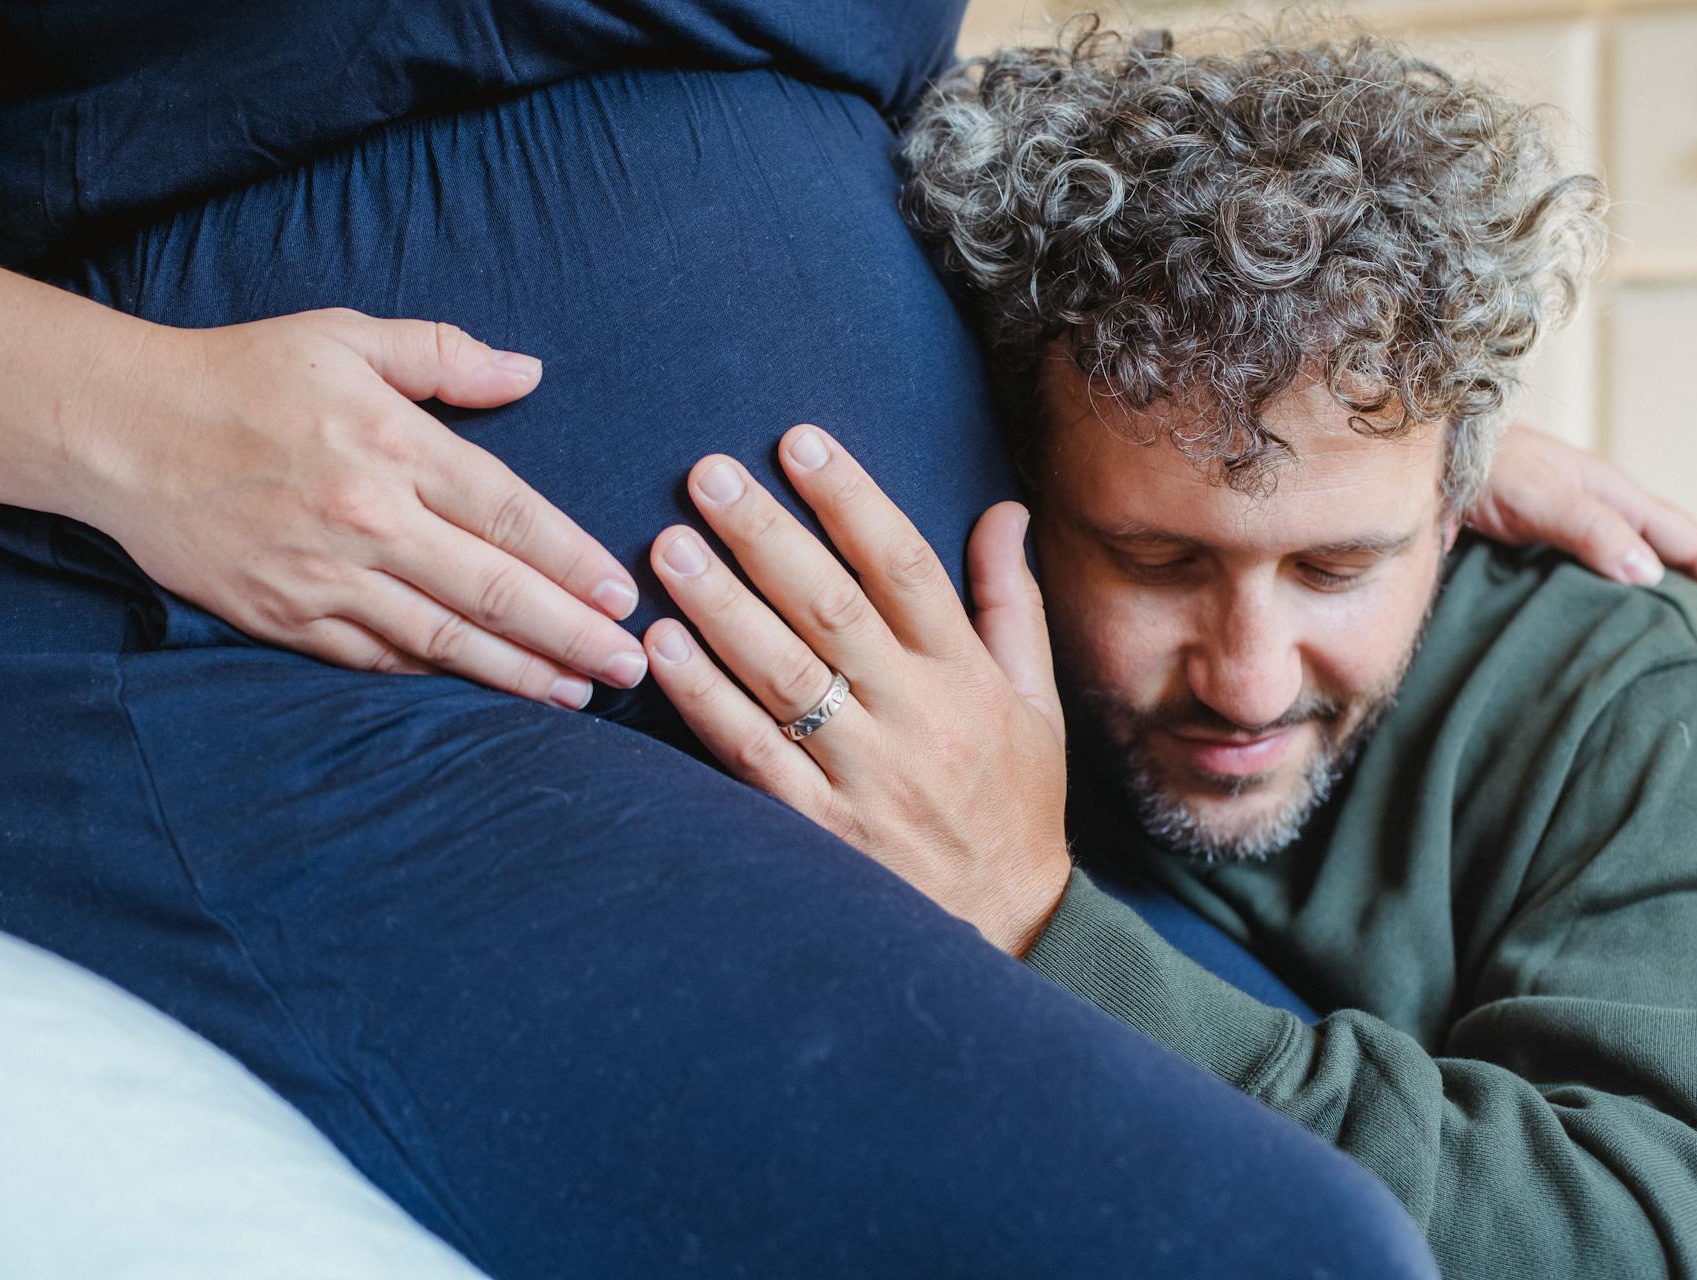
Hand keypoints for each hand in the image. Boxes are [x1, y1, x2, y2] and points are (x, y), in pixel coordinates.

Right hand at [81, 309, 647, 706]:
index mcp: (395, 446)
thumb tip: (529, 371)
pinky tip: (486, 689)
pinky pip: (378, 658)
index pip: (512, 514)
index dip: (575, 561)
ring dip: (519, 672)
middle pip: (494, 591)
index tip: (623, 595)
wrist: (120, 429)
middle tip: (630, 664)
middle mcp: (369, 519)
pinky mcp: (285, 617)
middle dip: (572, 633)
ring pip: (444, 639)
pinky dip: (437, 677)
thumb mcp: (347, 336)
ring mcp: (326, 577)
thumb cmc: (243, 375)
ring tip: (578, 693)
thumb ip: (445, 356)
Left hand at [641, 425, 1071, 955]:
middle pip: (832, 609)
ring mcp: (862, 775)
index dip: (851, 500)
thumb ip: (1010, 603)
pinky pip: (751, 753)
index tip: (797, 441)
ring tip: (668, 545)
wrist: (1007, 930)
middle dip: (767, 535)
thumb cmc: (1013, 803)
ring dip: (721, 606)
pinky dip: (705, 699)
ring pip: (784, 675)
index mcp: (964, 677)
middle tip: (708, 474)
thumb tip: (1003, 510)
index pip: (905, 567)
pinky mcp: (817, 828)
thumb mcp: (1034, 701)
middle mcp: (914, 717)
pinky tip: (662, 649)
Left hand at [1467, 424, 1696, 641]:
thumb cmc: (1475, 465)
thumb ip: (1590, 528)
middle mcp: (1597, 515)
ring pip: (1626, 577)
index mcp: (1613, 496)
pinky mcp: (1530, 555)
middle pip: (1666, 560)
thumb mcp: (1539, 494)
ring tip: (1666, 658)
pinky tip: (1597, 643)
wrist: (1421, 458)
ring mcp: (1565, 536)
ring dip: (1651, 612)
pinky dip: (1602, 614)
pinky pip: (1582, 587)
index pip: (1689, 541)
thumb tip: (1650, 575)